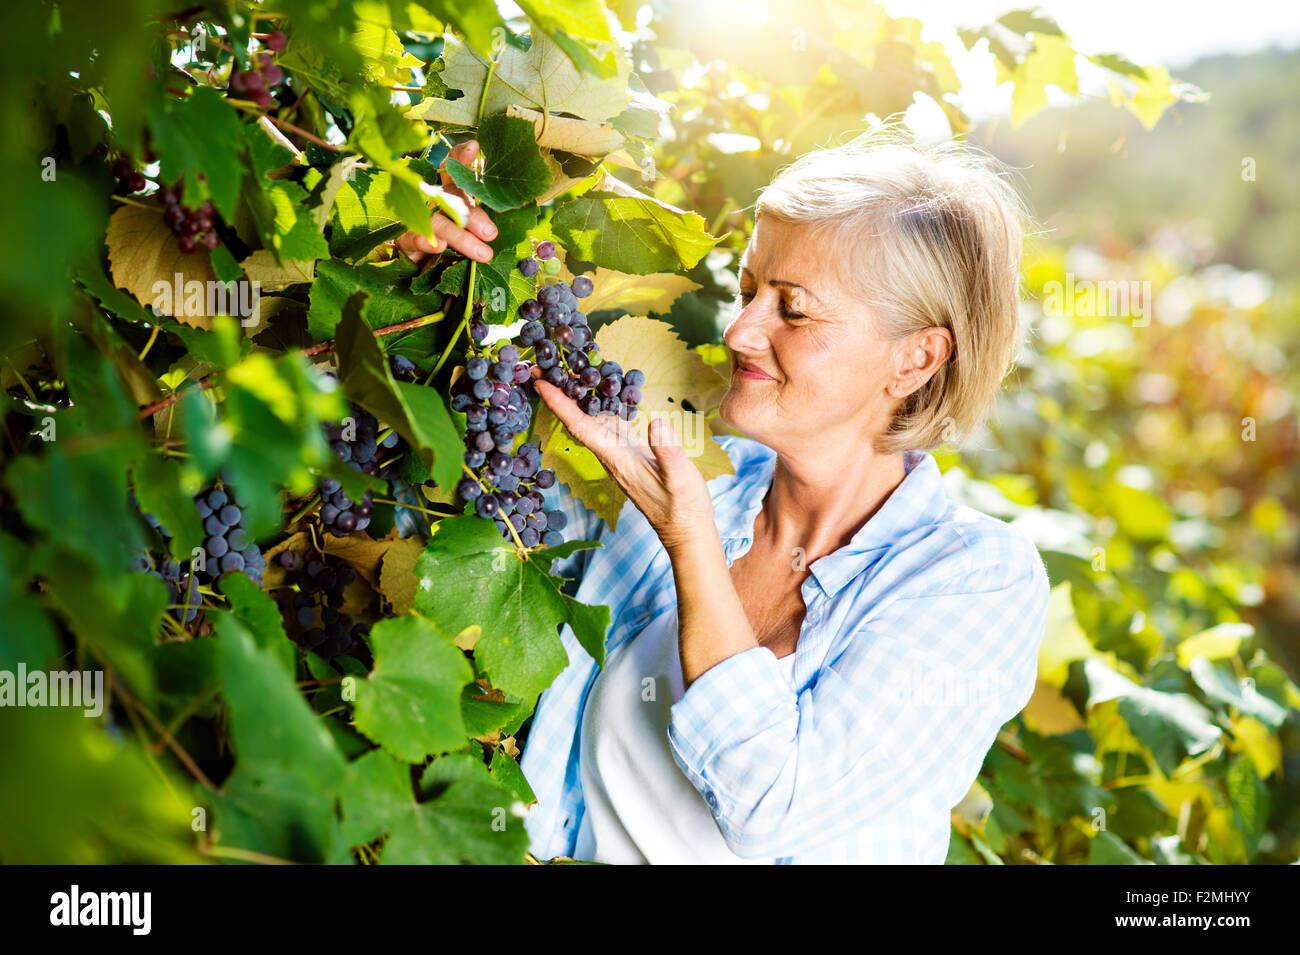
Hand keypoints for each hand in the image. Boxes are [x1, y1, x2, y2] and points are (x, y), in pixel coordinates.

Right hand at [393, 139, 496, 264]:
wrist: (417, 261)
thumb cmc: (450, 239)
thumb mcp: (466, 225)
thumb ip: (478, 220)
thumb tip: (493, 231)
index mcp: (447, 189)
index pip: (453, 168)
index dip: (461, 157)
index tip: (473, 146)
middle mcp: (430, 198)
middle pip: (450, 198)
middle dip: (471, 215)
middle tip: (491, 233)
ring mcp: (414, 217)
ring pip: (437, 222)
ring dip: (460, 237)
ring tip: (483, 253)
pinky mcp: (403, 238)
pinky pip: (412, 239)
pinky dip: (426, 242)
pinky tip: (439, 246)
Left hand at [532, 371, 715, 550]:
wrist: (685, 533)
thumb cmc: (684, 508)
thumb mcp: (681, 479)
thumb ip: (667, 451)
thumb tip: (656, 421)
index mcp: (618, 459)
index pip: (581, 427)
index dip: (559, 403)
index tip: (540, 382)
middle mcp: (612, 455)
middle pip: (578, 420)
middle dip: (559, 393)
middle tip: (541, 364)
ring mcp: (619, 455)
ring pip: (592, 421)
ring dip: (578, 396)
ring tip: (567, 369)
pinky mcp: (630, 454)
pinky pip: (609, 425)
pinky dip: (602, 404)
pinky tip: (605, 389)